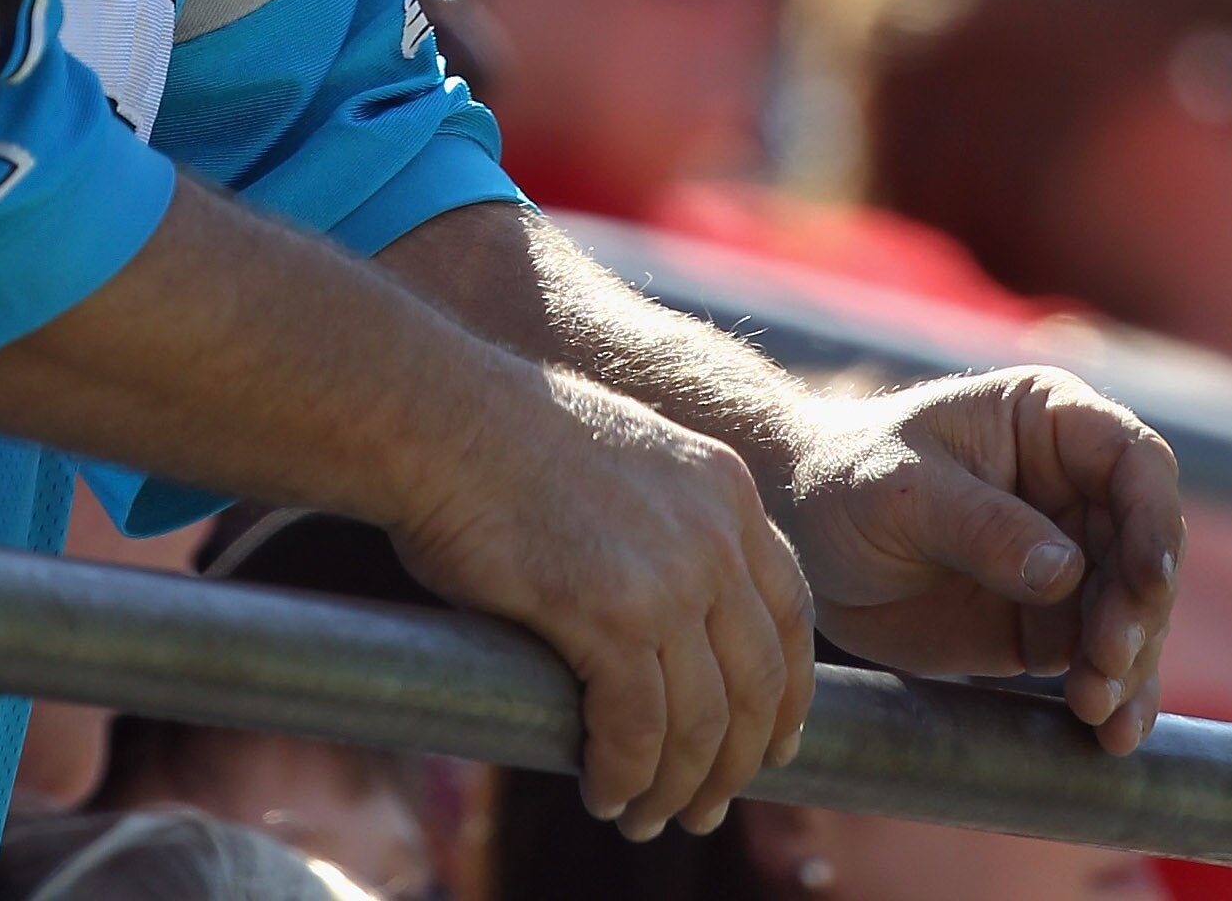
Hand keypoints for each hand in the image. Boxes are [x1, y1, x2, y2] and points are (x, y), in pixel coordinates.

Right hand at [388, 368, 817, 841]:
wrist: (441, 416)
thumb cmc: (505, 440)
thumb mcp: (626, 464)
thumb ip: (666, 531)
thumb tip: (669, 632)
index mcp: (726, 490)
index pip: (791, 612)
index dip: (789, 694)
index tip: (774, 745)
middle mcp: (716, 531)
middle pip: (758, 681)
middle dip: (736, 762)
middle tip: (703, 806)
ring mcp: (669, 573)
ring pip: (703, 721)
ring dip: (677, 787)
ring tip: (646, 816)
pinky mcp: (610, 612)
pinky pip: (636, 729)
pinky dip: (625, 776)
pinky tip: (604, 792)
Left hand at [782, 368, 1182, 753]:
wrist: (800, 536)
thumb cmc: (845, 478)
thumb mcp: (901, 491)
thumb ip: (981, 526)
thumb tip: (1065, 572)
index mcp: (1046, 420)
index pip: (1133, 461)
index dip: (1154, 520)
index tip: (1147, 584)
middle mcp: (1072, 486)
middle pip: (1146, 547)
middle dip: (1140, 610)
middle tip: (1106, 661)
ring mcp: (1067, 558)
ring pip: (1135, 613)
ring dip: (1131, 665)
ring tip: (1096, 709)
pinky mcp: (1047, 623)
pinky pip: (1102, 660)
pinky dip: (1114, 696)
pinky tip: (1108, 735)